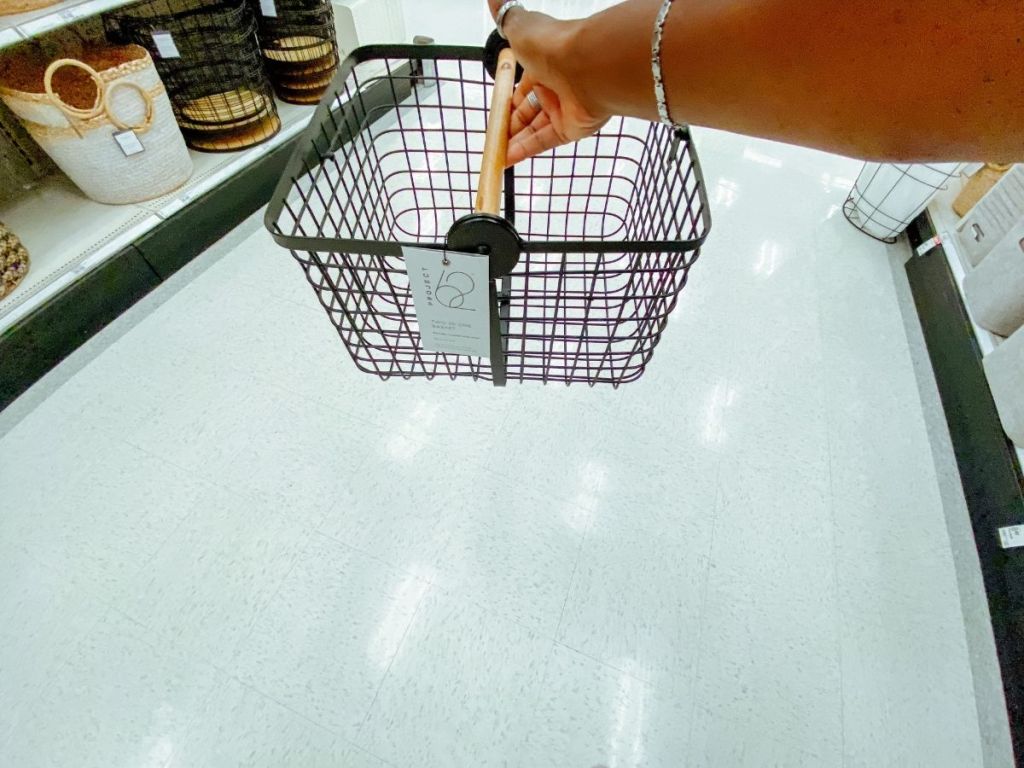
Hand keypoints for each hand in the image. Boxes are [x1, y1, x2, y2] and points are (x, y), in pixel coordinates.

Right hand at [488, 2, 609, 164]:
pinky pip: (545, 141)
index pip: (522, 85)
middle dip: (511, 123)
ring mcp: (564, 108)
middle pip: (528, 109)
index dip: (508, 99)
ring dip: (515, 140)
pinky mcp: (571, 129)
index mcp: (543, 62)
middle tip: (494, 136)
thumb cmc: (553, 44)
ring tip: (496, 153)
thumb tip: (496, 0)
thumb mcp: (520, 27)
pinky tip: (508, 159)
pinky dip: (526, 150)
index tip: (496, 112)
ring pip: (535, 128)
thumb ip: (506, 18)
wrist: (586, 65)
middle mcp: (555, 85)